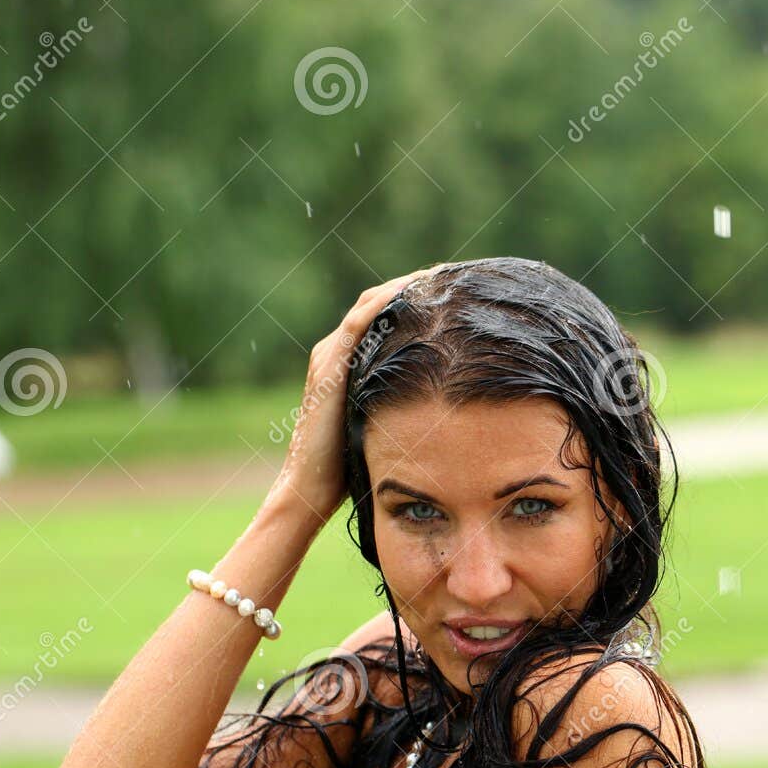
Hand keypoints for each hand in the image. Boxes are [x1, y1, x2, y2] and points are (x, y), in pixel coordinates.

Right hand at [273, 265, 447, 520]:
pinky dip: (386, 305)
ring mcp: (330, 357)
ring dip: (406, 287)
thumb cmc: (350, 469)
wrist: (310, 490)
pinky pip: (359, 324)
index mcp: (349, 362)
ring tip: (443, 277)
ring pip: (370, 304)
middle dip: (418, 286)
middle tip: (458, 276)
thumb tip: (452, 400)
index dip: (419, 298)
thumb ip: (407, 404)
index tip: (457, 291)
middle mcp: (336, 352)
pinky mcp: (329, 368)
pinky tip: (417, 294)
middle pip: (380, 301)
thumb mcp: (388, 425)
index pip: (387, 314)